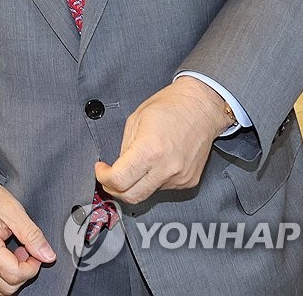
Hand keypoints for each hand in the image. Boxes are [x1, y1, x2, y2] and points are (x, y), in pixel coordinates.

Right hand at [0, 183, 54, 294]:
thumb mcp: (14, 211)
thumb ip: (32, 235)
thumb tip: (47, 255)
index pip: (14, 275)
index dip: (31, 268)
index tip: (35, 254)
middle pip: (6, 288)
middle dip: (23, 274)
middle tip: (26, 253)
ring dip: (11, 277)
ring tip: (14, 254)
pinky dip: (0, 277)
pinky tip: (4, 259)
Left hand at [95, 76, 233, 203]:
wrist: (201, 107)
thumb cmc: (170, 106)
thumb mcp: (135, 120)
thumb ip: (124, 148)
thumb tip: (117, 167)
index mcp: (150, 150)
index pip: (119, 180)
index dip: (104, 178)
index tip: (101, 170)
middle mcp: (166, 168)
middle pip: (132, 196)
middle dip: (115, 189)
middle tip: (110, 177)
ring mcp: (179, 178)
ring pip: (148, 192)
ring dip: (137, 182)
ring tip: (140, 161)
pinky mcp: (189, 181)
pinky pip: (164, 187)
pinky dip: (154, 178)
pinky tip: (158, 161)